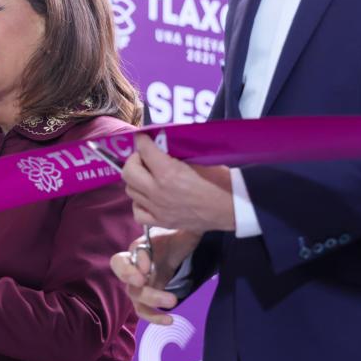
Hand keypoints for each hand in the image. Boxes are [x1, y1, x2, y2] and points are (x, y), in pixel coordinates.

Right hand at [110, 228, 201, 324]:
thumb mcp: (171, 231)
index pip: (118, 263)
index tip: (146, 272)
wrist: (185, 240)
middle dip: (149, 294)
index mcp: (135, 252)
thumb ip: (159, 239)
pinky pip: (146, 311)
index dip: (128, 271)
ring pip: (138, 301)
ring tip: (173, 302)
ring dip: (153, 305)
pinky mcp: (151, 297)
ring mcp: (141, 285)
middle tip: (171, 298)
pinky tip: (170, 320)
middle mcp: (134, 270)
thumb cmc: (177, 233)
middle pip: (130, 287)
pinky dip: (155, 317)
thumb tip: (143, 261)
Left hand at [121, 134, 235, 233]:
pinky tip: (148, 197)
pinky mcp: (161, 223)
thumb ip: (176, 153)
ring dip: (136, 180)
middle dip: (134, 160)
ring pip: (130, 191)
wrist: (233, 208)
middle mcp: (157, 191)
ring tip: (147, 176)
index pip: (144, 150)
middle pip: (128, 172)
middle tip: (144, 157)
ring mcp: (157, 209)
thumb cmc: (220, 181)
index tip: (142, 137)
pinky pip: (138, 213)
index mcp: (168, 172)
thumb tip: (161, 144)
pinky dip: (139, 203)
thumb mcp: (198, 160)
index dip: (141, 140)